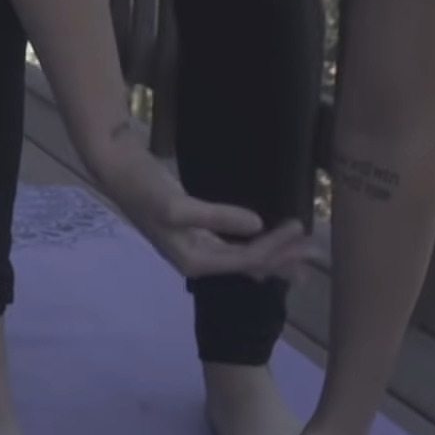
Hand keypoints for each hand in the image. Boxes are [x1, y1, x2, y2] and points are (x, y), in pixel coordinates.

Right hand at [84, 120, 310, 278]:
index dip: (275, 248)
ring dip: (274, 254)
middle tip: (316, 249)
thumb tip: (257, 225)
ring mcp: (196, 247)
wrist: (118, 169)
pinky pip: (233, 246)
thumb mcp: (178, 206)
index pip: (245, 260)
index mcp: (193, 261)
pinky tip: (268, 246)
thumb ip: (218, 217)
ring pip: (243, 258)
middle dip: (282, 259)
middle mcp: (197, 260)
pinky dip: (255, 246)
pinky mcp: (196, 231)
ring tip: (302, 255)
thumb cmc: (144, 188)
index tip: (298, 227)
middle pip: (248, 265)